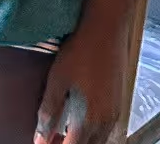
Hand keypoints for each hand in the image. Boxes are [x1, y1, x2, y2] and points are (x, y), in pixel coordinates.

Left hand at [34, 4, 127, 142]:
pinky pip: (105, 129)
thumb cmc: (81, 50)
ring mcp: (115, 113)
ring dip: (81, 140)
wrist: (106, 28)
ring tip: (63, 131)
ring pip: (98, 141)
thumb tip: (40, 137)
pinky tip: (80, 118)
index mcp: (90, 119)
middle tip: (52, 138)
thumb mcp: (58, 80)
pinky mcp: (119, 103)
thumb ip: (49, 112)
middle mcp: (106, 121)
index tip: (45, 143)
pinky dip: (92, 132)